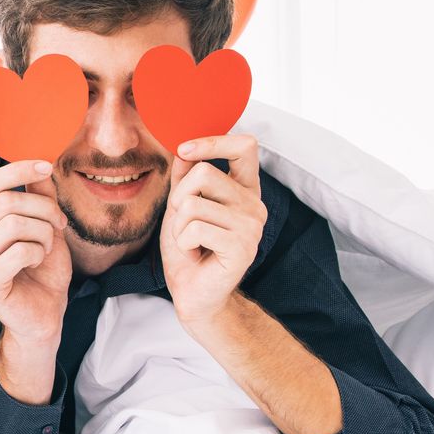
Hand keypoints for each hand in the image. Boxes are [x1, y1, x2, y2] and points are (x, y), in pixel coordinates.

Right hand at [0, 161, 70, 346]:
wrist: (45, 314)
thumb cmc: (43, 271)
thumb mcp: (45, 226)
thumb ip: (39, 197)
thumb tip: (41, 164)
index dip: (16, 170)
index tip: (46, 166)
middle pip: (6, 202)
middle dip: (43, 208)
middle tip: (59, 224)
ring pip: (13, 224)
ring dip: (43, 233)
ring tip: (46, 248)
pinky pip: (18, 251)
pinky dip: (38, 253)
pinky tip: (37, 263)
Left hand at [159, 134, 267, 328]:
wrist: (193, 293)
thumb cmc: (189, 249)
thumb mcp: (180, 207)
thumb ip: (185, 177)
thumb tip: (183, 148)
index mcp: (244, 189)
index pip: (245, 146)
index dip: (213, 141)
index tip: (184, 149)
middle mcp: (254, 204)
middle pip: (204, 173)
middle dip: (179, 199)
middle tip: (185, 224)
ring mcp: (252, 226)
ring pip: (193, 204)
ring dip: (179, 227)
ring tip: (191, 243)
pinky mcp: (242, 247)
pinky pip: (195, 229)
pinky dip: (183, 243)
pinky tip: (196, 254)